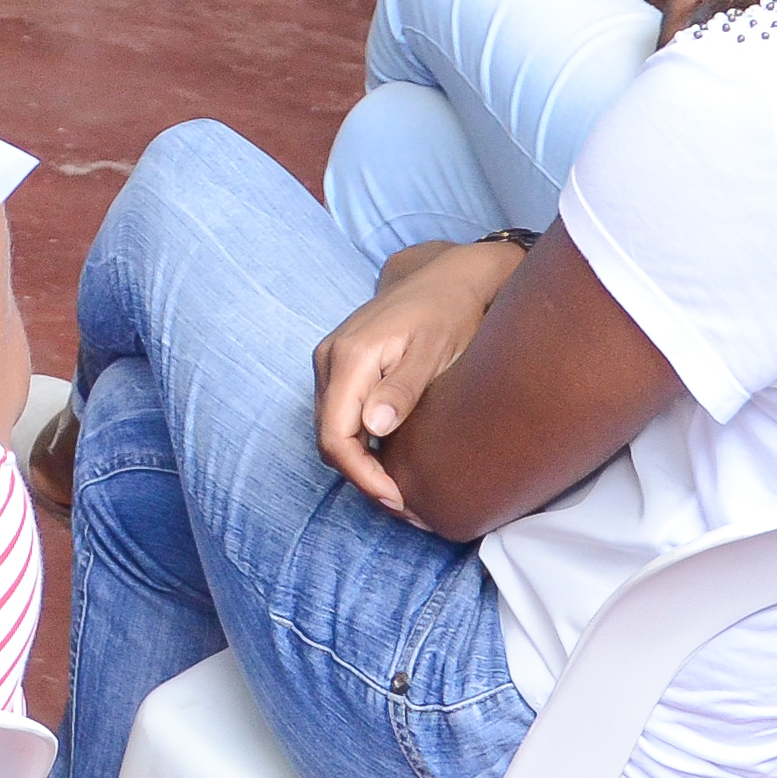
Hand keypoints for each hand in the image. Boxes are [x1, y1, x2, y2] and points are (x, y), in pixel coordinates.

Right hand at [313, 239, 522, 516]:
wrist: (443, 275)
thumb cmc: (447, 311)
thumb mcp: (434, 351)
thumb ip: (403, 388)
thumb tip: (373, 427)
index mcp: (350, 357)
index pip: (336, 435)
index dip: (362, 475)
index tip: (396, 498)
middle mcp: (329, 359)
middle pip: (329, 436)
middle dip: (361, 475)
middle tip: (402, 502)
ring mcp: (330, 360)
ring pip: (332, 428)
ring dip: (359, 461)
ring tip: (397, 487)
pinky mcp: (339, 364)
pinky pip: (338, 413)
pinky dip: (359, 441)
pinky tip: (388, 456)